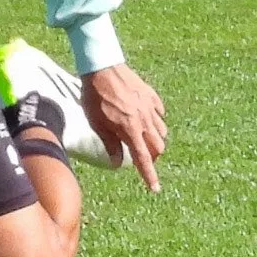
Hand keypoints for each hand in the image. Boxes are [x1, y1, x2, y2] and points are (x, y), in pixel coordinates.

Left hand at [82, 63, 167, 191]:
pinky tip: (146, 118)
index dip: (149, 175)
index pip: (143, 159)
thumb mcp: (96, 123)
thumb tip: (116, 162)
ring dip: (155, 139)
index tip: (154, 189)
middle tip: (142, 157)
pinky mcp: (151, 95)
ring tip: (143, 138)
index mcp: (130, 130)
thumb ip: (109, 143)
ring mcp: (150, 107)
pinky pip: (160, 113)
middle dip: (153, 156)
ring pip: (162, 131)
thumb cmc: (95, 96)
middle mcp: (144, 120)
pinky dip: (156, 120)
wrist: (102, 67)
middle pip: (158, 147)